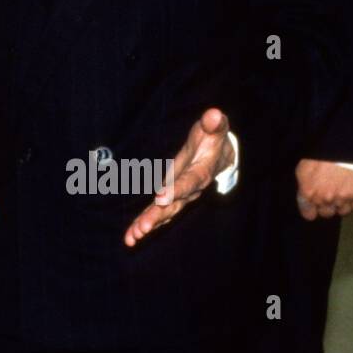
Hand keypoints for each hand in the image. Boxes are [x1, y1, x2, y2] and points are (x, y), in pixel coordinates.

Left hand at [124, 107, 233, 247]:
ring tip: (133, 237)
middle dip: (158, 215)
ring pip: (164, 213)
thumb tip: (214, 114)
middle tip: (143, 228)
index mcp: (201, 173)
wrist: (221, 155)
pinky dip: (145, 225)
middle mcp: (191, 189)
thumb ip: (214, 124)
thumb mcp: (214, 129)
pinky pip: (158, 214)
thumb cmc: (213, 139)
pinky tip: (131, 237)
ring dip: (149, 224)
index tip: (160, 197)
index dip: (176, 190)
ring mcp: (180, 196)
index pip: (188, 182)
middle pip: (174, 204)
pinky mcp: (171, 198)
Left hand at [295, 159, 352, 219]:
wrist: (341, 146)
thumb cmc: (320, 155)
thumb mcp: (303, 169)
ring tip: (342, 191)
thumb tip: (306, 197)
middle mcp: (324, 199)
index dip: (311, 210)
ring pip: (342, 211)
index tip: (314, 209)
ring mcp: (342, 199)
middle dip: (327, 206)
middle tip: (329, 194)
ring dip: (342, 204)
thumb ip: (303, 186)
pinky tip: (352, 191)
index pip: (308, 214)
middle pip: (326, 213)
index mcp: (308, 193)